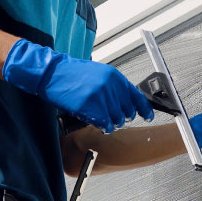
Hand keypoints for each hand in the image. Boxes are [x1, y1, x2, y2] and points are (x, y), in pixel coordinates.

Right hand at [2, 39, 154, 132]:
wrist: (53, 73)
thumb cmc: (73, 74)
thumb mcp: (99, 74)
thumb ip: (114, 87)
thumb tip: (126, 102)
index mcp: (115, 77)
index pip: (137, 96)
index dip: (144, 109)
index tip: (148, 116)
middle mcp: (111, 86)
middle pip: (127, 111)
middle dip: (122, 117)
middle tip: (113, 118)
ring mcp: (101, 97)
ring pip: (117, 120)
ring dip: (111, 123)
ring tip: (101, 118)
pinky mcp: (90, 107)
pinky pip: (104, 124)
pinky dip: (103, 127)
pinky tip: (98, 123)